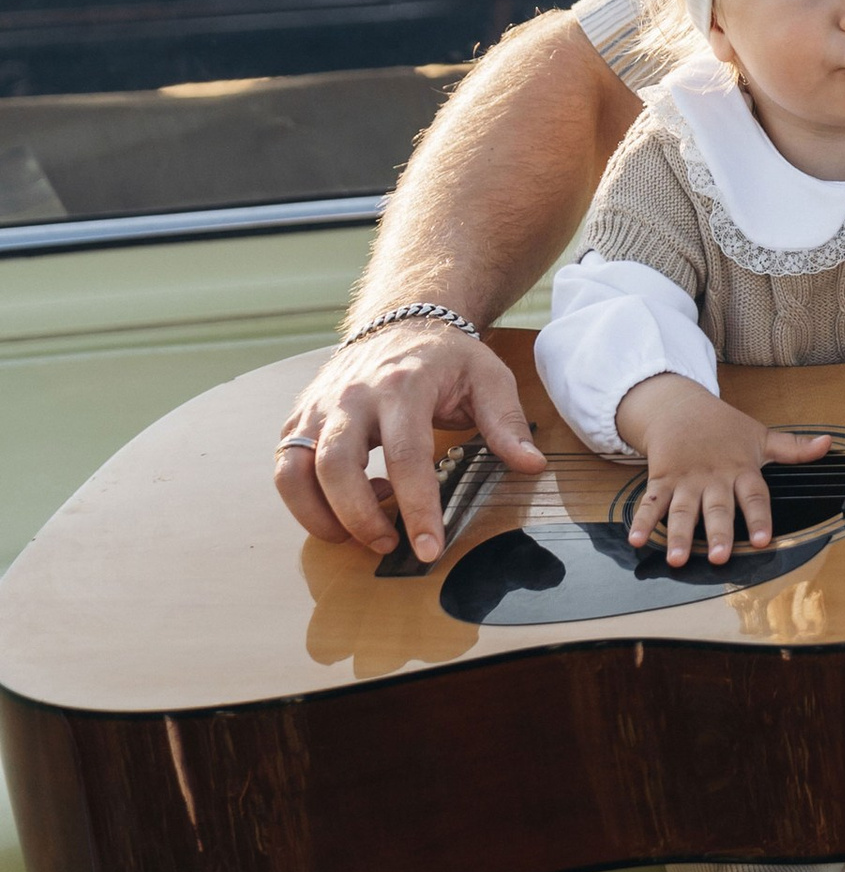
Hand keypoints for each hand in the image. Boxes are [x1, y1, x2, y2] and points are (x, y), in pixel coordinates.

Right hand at [275, 316, 543, 565]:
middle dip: (359, 519)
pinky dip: (306, 502)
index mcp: (403, 385)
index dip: (417, 508)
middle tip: (390, 546)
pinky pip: (285, 469)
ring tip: (362, 533)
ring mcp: (319, 407)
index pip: (406, 455)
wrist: (401, 321)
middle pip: (337, 466)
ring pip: (296, 471)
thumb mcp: (487, 377)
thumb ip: (506, 422)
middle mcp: (352, 395)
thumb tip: (531, 465)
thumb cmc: (446, 357)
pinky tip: (346, 505)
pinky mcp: (299, 420)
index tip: (428, 550)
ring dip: (322, 517)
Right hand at [618, 379, 827, 567]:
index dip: (760, 518)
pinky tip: (637, 540)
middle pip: (717, 509)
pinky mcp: (661, 480)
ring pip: (682, 511)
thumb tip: (829, 444)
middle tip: (720, 557)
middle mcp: (714, 478)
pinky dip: (642, 521)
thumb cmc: (725, 427)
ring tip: (678, 559)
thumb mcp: (761, 436)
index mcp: (741, 470)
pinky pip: (650, 502)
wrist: (680, 406)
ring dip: (679, 535)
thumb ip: (794, 448)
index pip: (754, 496)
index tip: (764, 541)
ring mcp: (686, 481)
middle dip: (718, 533)